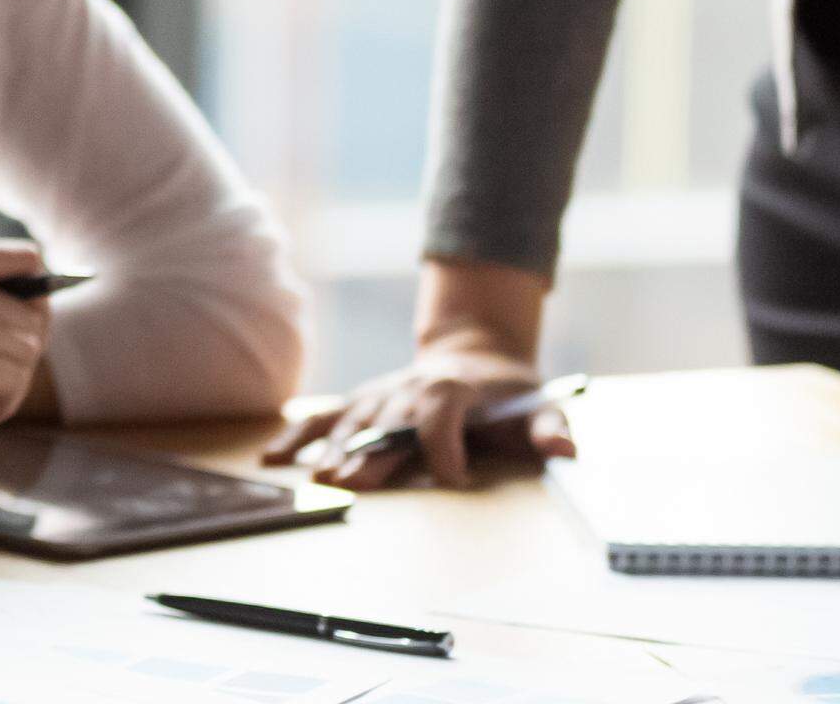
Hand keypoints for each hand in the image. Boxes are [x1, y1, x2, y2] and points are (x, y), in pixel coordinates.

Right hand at [261, 258, 566, 489]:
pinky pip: (325, 417)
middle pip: (386, 423)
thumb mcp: (544, 407)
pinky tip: (273, 459)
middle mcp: (408, 388)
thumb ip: (552, 429)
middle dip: (371, 453)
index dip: (446, 444)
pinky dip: (298, 435)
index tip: (455, 477)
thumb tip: (566, 450)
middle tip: (354, 484)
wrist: (477, 355)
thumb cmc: (510, 395)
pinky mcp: (361, 402)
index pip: (442, 414)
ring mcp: (379, 394)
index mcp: (452, 389)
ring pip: (352, 421)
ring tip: (320, 479)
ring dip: (335, 450)